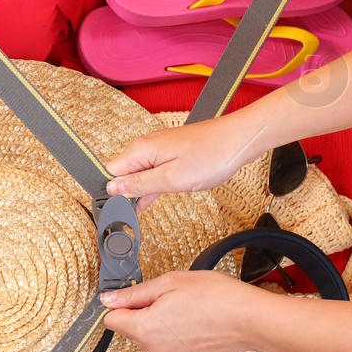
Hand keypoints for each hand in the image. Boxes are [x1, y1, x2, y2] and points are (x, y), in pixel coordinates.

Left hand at [101, 271, 274, 351]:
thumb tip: (108, 299)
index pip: (112, 320)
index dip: (123, 305)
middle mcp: (155, 350)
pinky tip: (177, 338)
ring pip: (146, 347)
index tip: (136, 299)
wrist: (251, 318)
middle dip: (141, 316)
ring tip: (178, 318)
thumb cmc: (217, 297)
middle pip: (130, 332)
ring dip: (154, 333)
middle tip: (169, 303)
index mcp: (146, 328)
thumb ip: (133, 294)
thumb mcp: (169, 283)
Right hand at [105, 113, 274, 210]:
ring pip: (139, 172)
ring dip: (141, 189)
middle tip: (134, 212)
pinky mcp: (172, 150)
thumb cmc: (212, 155)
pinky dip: (154, 183)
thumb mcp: (171, 178)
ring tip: (143, 208)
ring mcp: (159, 147)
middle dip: (126, 192)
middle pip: (123, 172)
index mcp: (141, 150)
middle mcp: (146, 145)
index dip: (113, 192)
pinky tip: (154, 195)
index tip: (121, 208)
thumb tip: (113, 188)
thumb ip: (139, 184)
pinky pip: (153, 169)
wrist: (240, 139)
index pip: (110, 173)